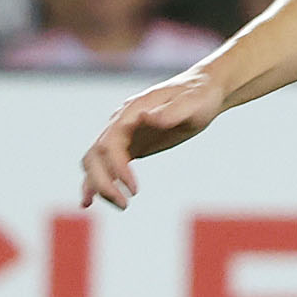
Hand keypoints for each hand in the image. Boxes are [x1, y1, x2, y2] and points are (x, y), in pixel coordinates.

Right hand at [80, 67, 225, 207]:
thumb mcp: (192, 102)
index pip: (110, 144)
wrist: (205, 90)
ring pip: (95, 162)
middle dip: (103, 182)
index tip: (134, 189)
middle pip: (95, 156)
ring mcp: (123, 134)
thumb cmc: (200, 95)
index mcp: (131, 111)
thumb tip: (145, 118)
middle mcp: (121, 123)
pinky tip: (91, 201)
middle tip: (124, 205)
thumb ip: (170, 111)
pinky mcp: (130, 145)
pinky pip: (105, 165)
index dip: (117, 168)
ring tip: (119, 206)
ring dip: (98, 186)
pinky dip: (97, 182)